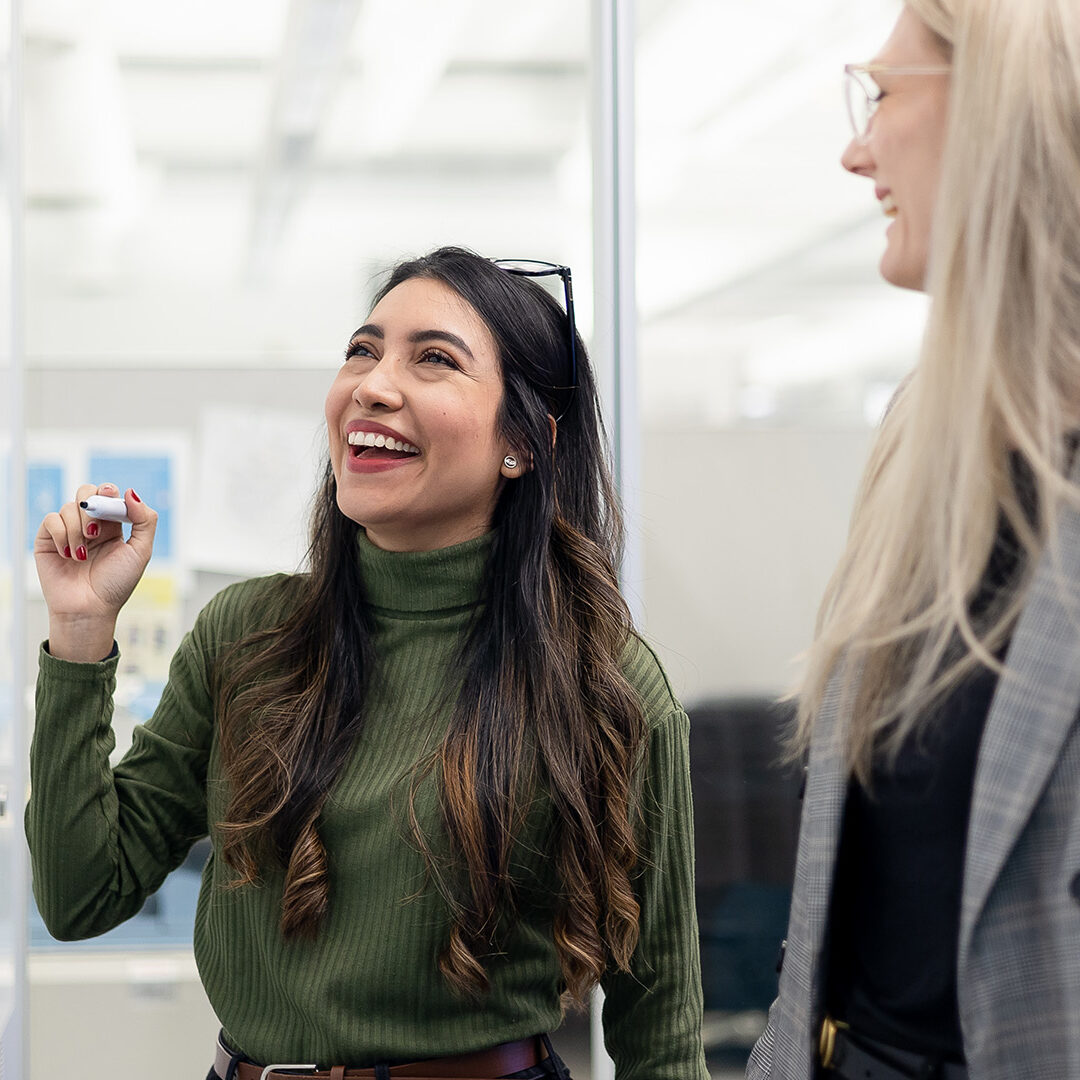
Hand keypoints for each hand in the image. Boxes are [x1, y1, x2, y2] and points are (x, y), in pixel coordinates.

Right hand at [34, 482, 157, 660]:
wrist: (89, 609)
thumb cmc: (116, 584)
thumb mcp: (141, 551)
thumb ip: (144, 521)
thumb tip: (131, 492)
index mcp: (113, 524)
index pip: (109, 494)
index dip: (110, 494)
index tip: (112, 505)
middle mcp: (90, 524)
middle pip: (87, 491)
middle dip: (92, 505)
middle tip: (95, 530)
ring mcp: (68, 530)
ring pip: (69, 507)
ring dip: (78, 529)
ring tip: (83, 555)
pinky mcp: (48, 539)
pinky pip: (51, 520)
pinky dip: (62, 535)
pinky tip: (69, 555)